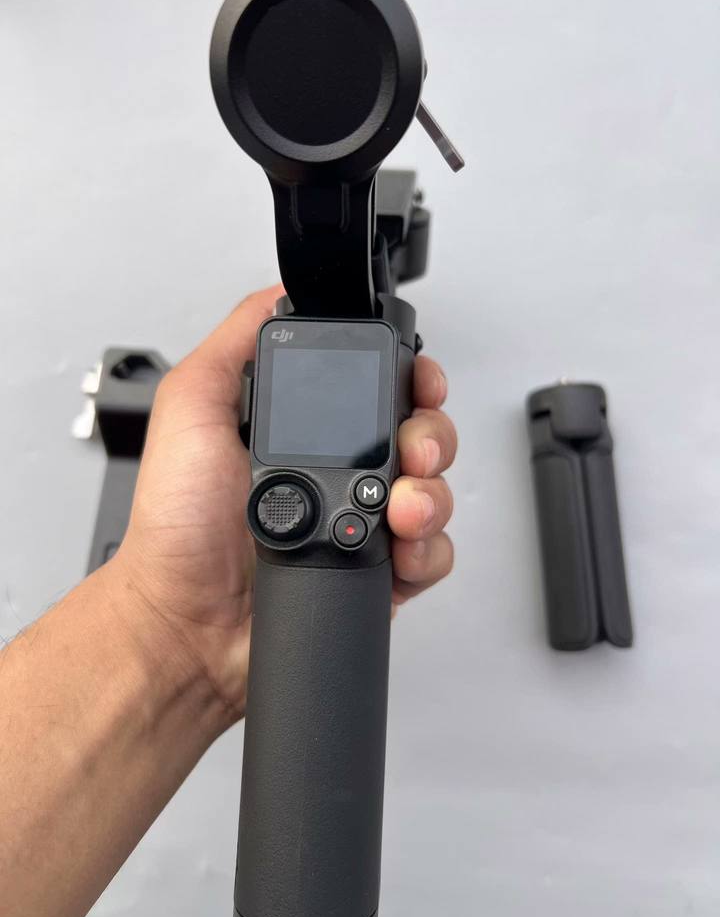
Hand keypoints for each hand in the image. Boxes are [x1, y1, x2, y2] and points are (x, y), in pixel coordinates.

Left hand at [108, 284, 456, 720]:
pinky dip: (427, 549)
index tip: (418, 382)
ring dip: (431, 494)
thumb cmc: (177, 525)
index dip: (411, 378)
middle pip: (420, 435)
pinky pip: (430, 553)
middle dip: (431, 436)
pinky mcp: (377, 572)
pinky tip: (398, 549)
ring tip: (399, 508)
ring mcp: (361, 522)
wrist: (186, 622)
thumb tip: (278, 295)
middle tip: (411, 451)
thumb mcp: (192, 406)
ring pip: (433, 492)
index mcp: (304, 429)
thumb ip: (236, 342)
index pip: (379, 388)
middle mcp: (338, 470)